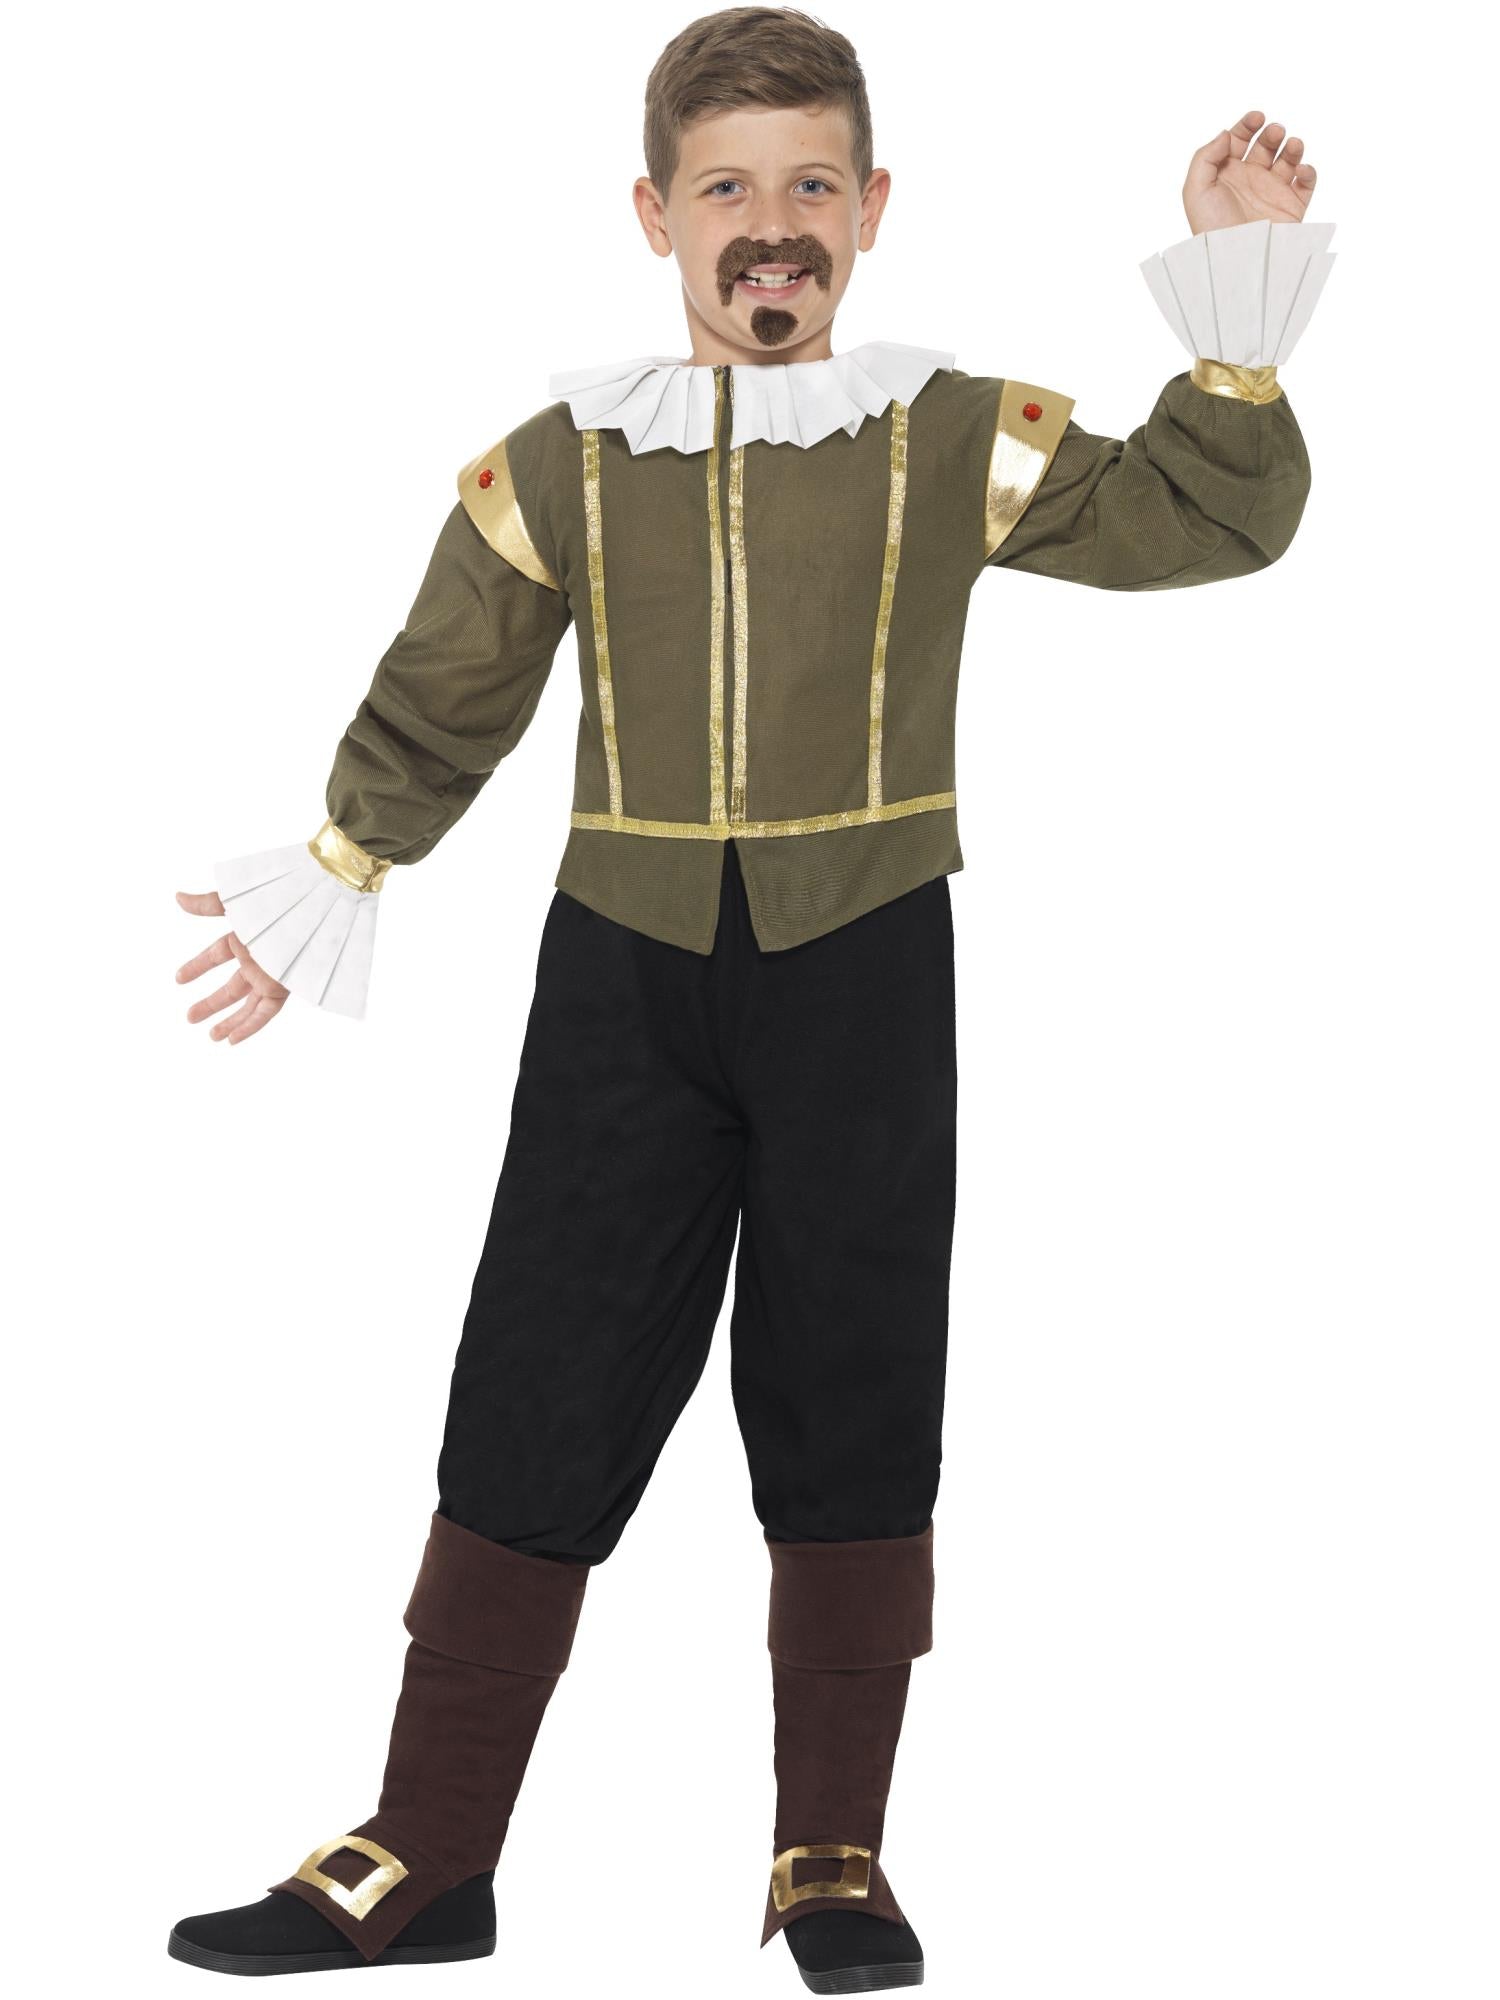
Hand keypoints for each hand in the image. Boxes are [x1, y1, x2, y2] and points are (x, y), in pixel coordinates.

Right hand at [175, 889, 289, 1042]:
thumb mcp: (234, 903)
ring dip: (230, 1021)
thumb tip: (178, 898)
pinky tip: (233, 1039)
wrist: (307, 908)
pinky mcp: (282, 987)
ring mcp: (270, 975)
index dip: (197, 967)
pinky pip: (265, 1012)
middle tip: (189, 1017)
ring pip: (248, 1004)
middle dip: (211, 1003)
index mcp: (245, 938)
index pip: (216, 956)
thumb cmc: (274, 900)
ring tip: (211, 1036)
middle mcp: (258, 959)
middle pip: (232, 988)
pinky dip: (249, 1025)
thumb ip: (205, 905)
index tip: (178, 979)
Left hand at [1183, 111, 1317, 232]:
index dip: (1248, 125)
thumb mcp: (1195, 190)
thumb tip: (1226, 134)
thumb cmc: (1211, 229)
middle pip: (1266, 145)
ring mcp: (1272, 193)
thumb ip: (1205, 156)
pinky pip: (1306, 183)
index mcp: (1227, 175)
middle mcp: (1250, 181)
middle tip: (1275, 133)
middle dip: (1272, 134)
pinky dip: (1308, 170)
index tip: (1257, 118)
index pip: (1239, 140)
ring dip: (1293, 147)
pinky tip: (1300, 169)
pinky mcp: (1291, 207)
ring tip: (1292, 145)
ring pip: (1288, 160)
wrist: (1234, 261)